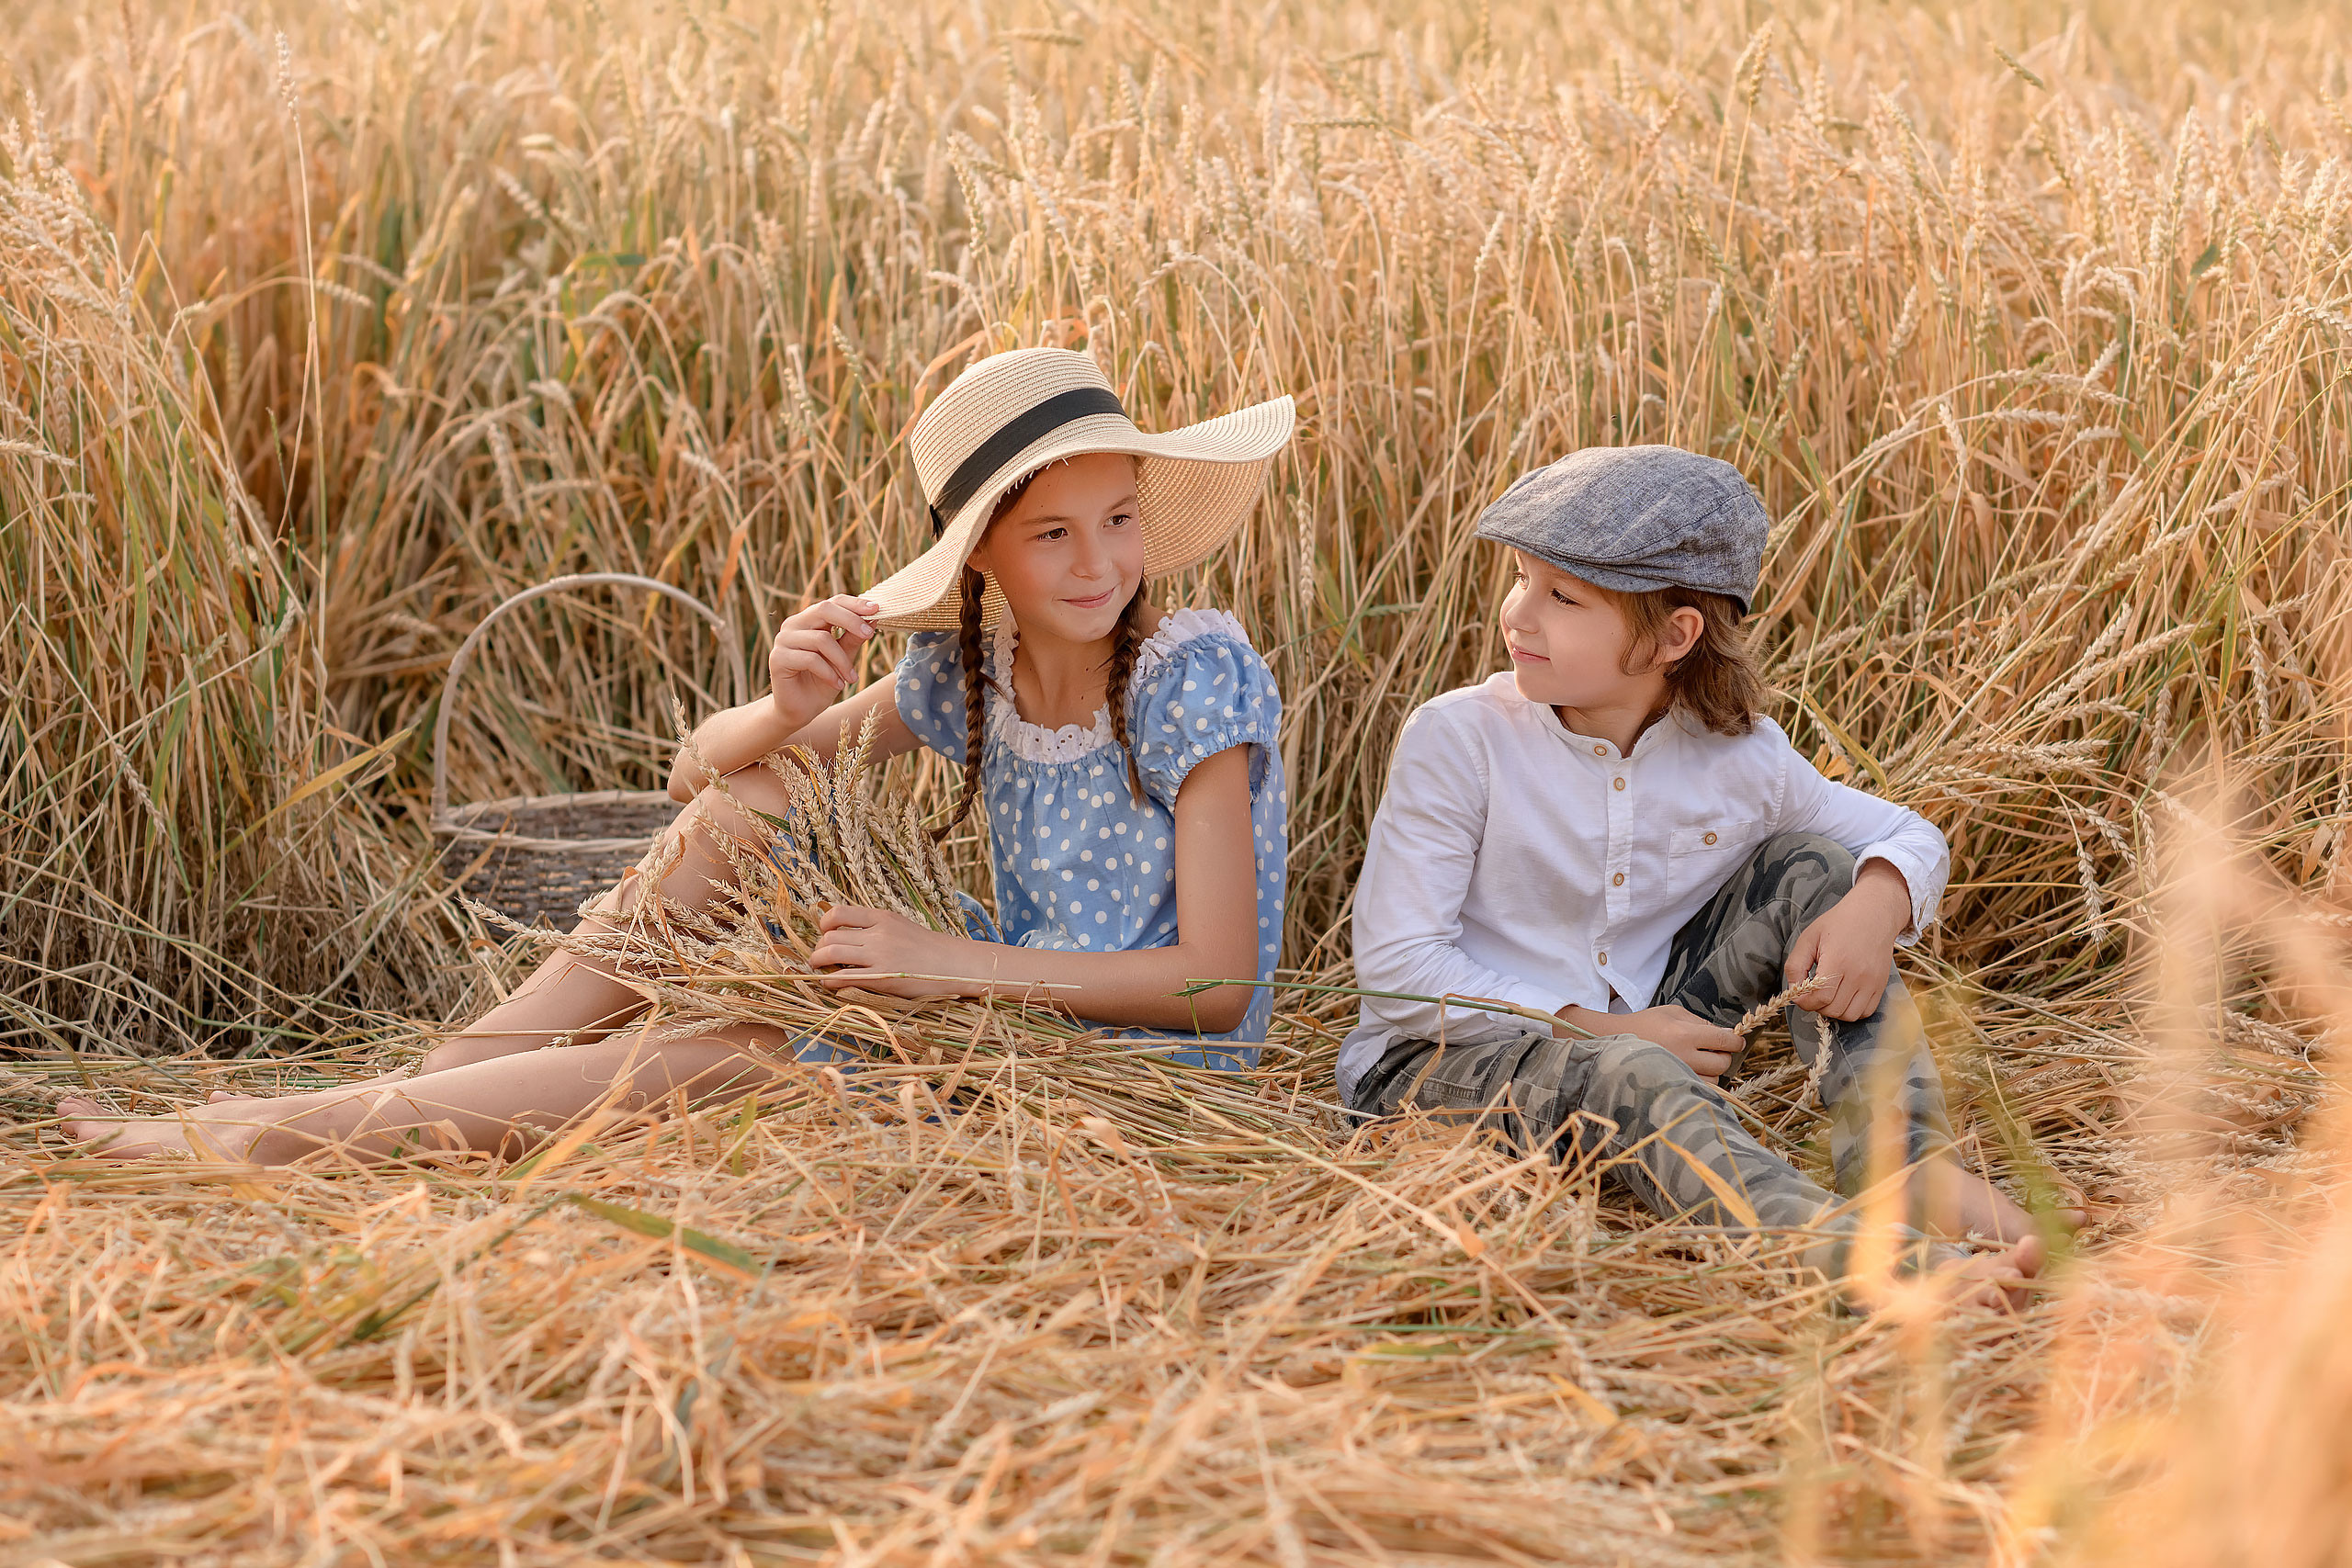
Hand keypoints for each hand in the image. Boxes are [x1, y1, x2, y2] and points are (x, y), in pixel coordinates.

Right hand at [768, 594, 880, 734]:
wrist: (801, 710)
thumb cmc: (822, 682)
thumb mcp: (843, 658)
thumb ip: (853, 638)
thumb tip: (874, 617)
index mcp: (809, 620)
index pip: (832, 602)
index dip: (854, 604)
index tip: (877, 609)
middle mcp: (794, 625)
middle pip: (824, 609)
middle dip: (851, 621)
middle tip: (870, 634)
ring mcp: (783, 640)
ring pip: (821, 639)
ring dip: (842, 660)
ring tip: (852, 678)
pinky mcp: (778, 658)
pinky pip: (810, 659)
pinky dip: (829, 672)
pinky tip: (837, 685)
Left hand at [809, 904, 983, 1000]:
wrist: (954, 964)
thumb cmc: (928, 949)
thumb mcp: (900, 927)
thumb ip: (875, 928)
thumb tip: (846, 935)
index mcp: (882, 917)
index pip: (838, 913)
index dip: (824, 925)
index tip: (826, 935)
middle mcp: (877, 934)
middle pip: (830, 936)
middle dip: (818, 949)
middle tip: (820, 958)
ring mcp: (879, 956)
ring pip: (830, 953)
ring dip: (817, 963)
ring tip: (818, 970)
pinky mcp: (881, 978)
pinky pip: (843, 977)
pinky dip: (829, 981)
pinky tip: (830, 984)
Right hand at [1559, 1002, 1743, 1082]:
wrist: (1617, 1043)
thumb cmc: (1646, 1024)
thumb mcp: (1673, 1012)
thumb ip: (1701, 1022)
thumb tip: (1725, 1034)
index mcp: (1684, 1033)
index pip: (1724, 1040)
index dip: (1736, 1041)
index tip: (1736, 1041)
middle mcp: (1684, 1056)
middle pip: (1722, 1063)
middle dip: (1723, 1056)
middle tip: (1715, 1050)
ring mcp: (1678, 1074)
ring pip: (1714, 1081)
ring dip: (1713, 1071)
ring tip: (1701, 1062)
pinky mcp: (1672, 1087)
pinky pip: (1699, 1089)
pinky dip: (1701, 1082)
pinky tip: (1693, 1072)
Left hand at [1784, 860, 1912, 1020]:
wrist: (1873, 914)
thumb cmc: (1838, 924)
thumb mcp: (1808, 938)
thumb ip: (1795, 966)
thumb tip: (1794, 990)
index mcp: (1838, 961)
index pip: (1820, 998)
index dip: (1804, 1002)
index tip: (1799, 995)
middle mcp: (1858, 975)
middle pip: (1833, 1010)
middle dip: (1817, 1006)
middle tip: (1813, 993)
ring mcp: (1873, 982)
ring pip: (1850, 1015)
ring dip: (1835, 1010)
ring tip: (1828, 994)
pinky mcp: (1881, 985)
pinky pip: (1866, 1012)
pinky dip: (1852, 1010)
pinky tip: (1844, 996)